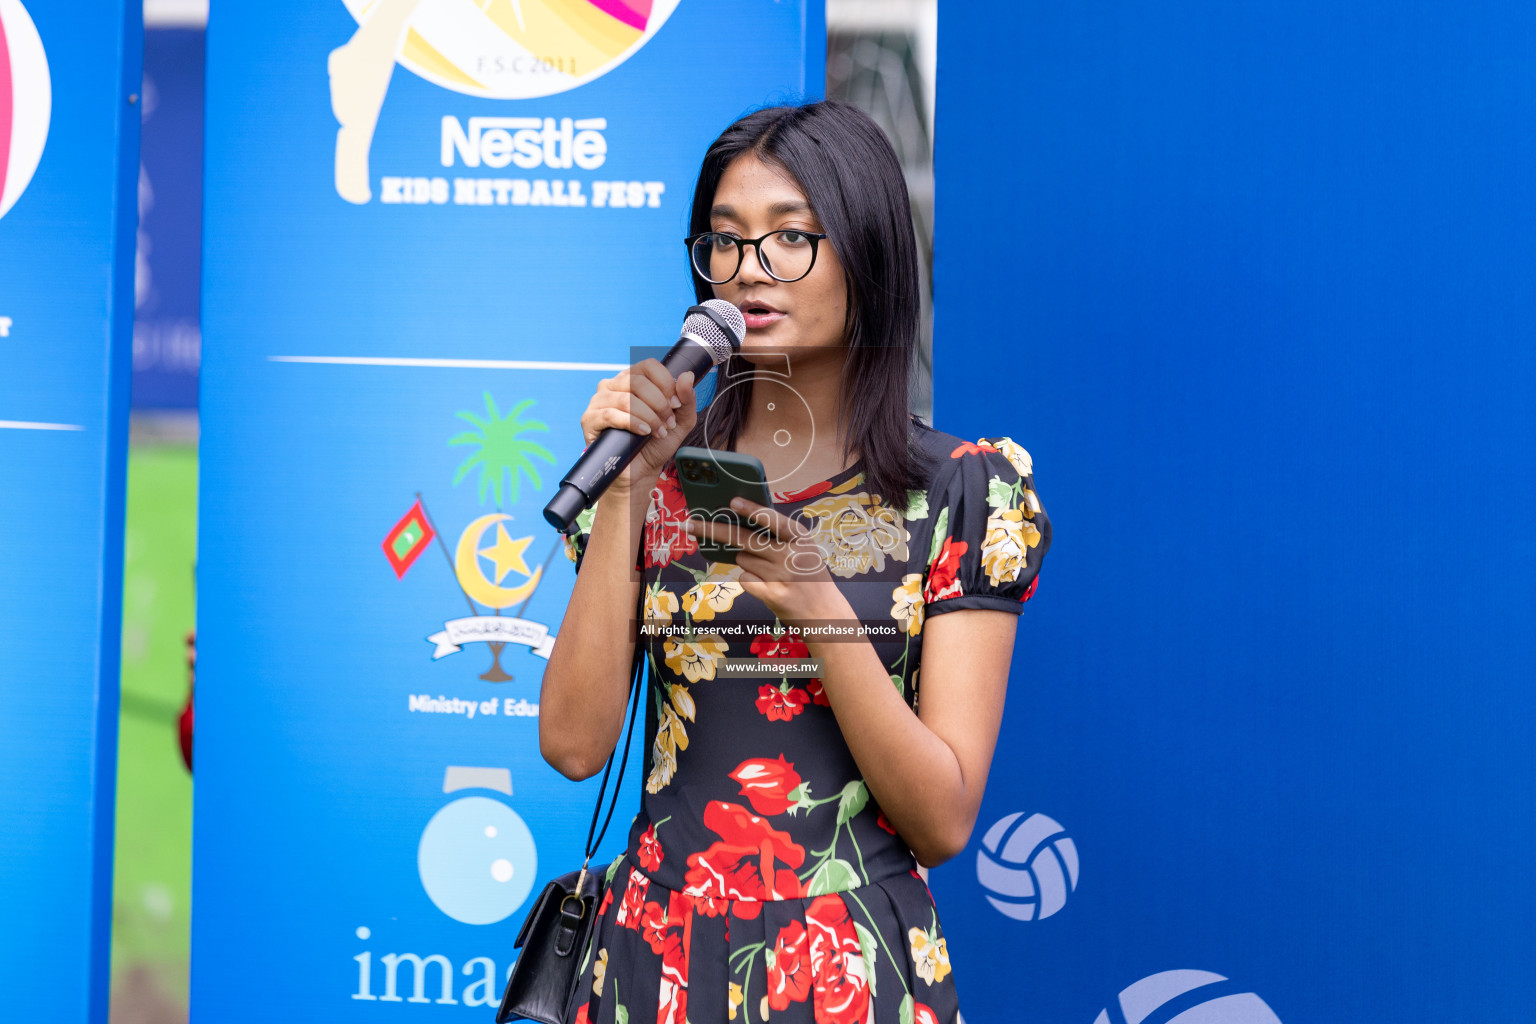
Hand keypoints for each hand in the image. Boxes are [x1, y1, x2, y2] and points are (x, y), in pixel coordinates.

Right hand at [579, 360, 697, 495]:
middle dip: (659, 404)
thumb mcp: (680, 421)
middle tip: (668, 423)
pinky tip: (643, 433)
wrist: (641, 471)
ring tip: (657, 432)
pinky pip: (610, 414)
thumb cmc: (656, 443)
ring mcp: (599, 401)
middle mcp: (614, 385)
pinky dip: (632, 423)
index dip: (666, 383)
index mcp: (633, 379)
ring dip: (648, 417)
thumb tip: (687, 375)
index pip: (649, 366)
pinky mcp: (590, 419)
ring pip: (626, 399)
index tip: (676, 404)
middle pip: (638, 381)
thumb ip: (686, 398)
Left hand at [684, 498, 846, 621]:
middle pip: (744, 540)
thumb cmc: (809, 576)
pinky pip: (744, 579)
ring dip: (746, 561)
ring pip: (743, 560)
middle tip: (688, 525)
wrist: (826, 614)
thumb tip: (738, 525)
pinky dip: (750, 580)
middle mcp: (791, 556)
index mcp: (801, 539)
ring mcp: (781, 577)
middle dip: (713, 530)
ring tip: (769, 570)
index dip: (751, 509)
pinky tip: (767, 585)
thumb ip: (778, 538)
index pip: (772, 519)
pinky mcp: (772, 596)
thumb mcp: (803, 551)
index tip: (731, 501)